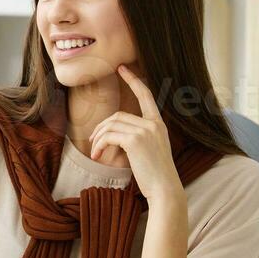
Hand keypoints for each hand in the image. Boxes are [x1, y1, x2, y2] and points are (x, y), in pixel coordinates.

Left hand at [88, 65, 183, 206]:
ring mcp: (145, 130)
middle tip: (93, 142)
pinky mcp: (135, 140)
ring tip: (95, 153)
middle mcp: (153, 123)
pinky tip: (98, 156)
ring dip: (98, 139)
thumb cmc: (155, 175)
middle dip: (101, 128)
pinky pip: (109, 136)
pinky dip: (99, 145)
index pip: (145, 95)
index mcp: (158, 124)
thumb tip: (114, 134)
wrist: (165, 189)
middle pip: (118, 116)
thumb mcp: (150, 150)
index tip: (121, 68)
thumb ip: (139, 137)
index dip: (133, 80)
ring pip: (111, 125)